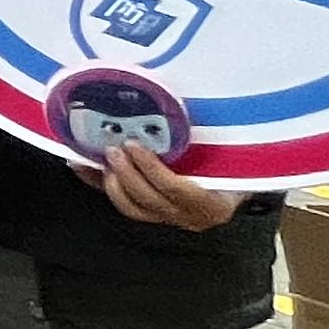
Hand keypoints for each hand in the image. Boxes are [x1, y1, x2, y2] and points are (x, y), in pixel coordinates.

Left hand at [88, 144, 238, 231]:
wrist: (243, 184)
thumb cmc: (236, 164)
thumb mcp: (230, 156)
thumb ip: (212, 145)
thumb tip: (191, 109)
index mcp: (214, 204)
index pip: (175, 189)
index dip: (151, 169)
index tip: (135, 146)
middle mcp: (192, 217)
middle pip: (150, 200)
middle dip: (127, 173)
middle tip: (113, 148)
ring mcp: (171, 219)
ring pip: (133, 208)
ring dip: (112, 182)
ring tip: (102, 158)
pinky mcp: (154, 215)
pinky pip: (124, 203)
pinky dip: (101, 186)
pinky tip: (85, 168)